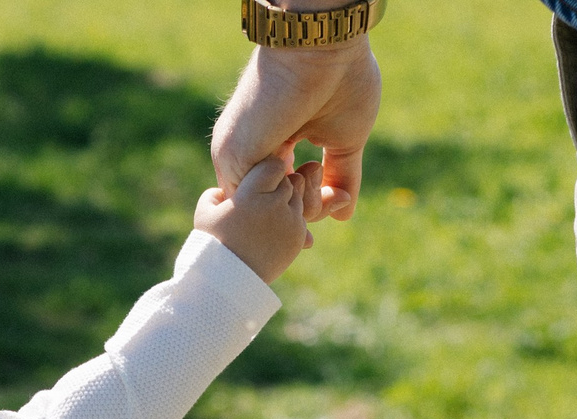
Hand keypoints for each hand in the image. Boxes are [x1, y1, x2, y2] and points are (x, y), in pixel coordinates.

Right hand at [195, 156, 314, 282]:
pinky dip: (291, 221)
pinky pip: (302, 218)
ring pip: (299, 198)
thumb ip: (216, 193)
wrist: (229, 282)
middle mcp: (274, 204)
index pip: (274, 165)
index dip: (266, 170)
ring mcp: (290, 222)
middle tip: (262, 200)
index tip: (257, 180)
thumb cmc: (212, 246)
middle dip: (277, 187)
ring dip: (286, 203)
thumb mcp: (204, 214)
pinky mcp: (298, 238)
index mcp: (251, 194)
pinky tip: (272, 230)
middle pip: (290, 180)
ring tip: (265, 217)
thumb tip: (227, 190)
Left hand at [211, 33, 381, 222]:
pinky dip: (282, 197)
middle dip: (306, 213)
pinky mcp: (231, 154)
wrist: (324, 48)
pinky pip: (252, 201)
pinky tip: (300, 171)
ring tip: (316, 174)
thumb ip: (341, 175)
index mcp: (269, 144)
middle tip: (332, 198)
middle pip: (270, 207)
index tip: (333, 206)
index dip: (305, 209)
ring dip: (297, 205)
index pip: (280, 193)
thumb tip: (344, 212)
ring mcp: (236, 154)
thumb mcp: (343, 139)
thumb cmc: (340, 81)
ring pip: (260, 209)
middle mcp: (248, 151)